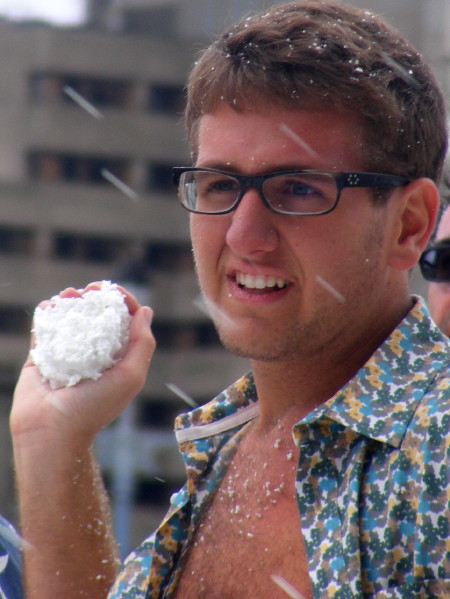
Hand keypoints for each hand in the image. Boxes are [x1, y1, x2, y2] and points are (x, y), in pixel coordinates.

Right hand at [10, 282, 155, 448]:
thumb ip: (142, 344)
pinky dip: (47, 313)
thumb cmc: (95, 408)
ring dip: (71, 300)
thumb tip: (145, 311)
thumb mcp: (130, 377)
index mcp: (118, 359)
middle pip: (97, 316)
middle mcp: (94, 355)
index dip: (122, 302)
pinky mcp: (42, 357)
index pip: (124, 322)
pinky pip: (45, 329)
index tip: (112, 290)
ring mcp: (68, 354)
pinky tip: (51, 305)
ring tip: (69, 295)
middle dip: (95, 297)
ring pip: (71, 319)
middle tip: (89, 290)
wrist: (51, 431)